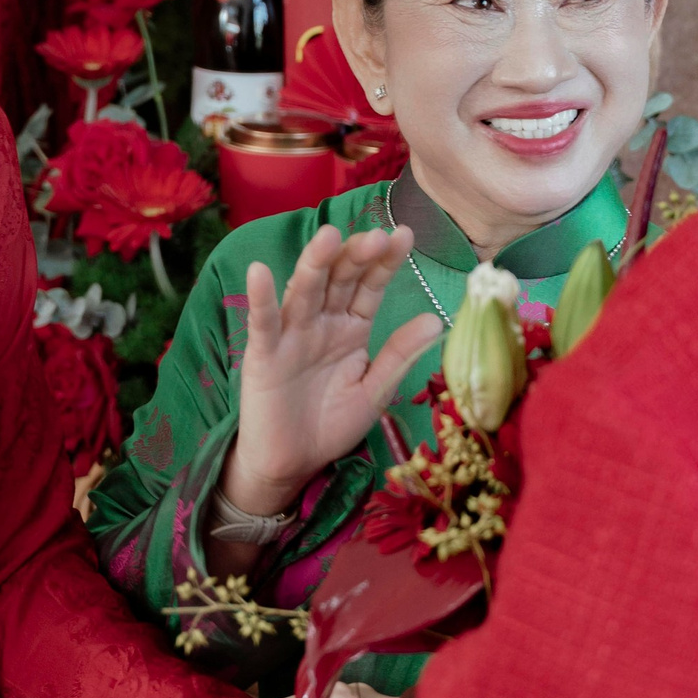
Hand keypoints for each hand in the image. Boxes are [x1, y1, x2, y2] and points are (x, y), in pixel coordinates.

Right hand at [223, 226, 441, 521]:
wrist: (291, 464)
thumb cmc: (331, 424)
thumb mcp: (374, 391)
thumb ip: (399, 356)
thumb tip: (437, 320)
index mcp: (352, 328)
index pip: (371, 286)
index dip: (386, 261)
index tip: (405, 234)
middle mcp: (323, 323)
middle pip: (340, 280)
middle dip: (357, 257)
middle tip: (376, 236)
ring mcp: (291, 335)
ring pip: (304, 291)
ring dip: (315, 263)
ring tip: (329, 236)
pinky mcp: (263, 355)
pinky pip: (263, 323)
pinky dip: (261, 298)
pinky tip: (260, 271)